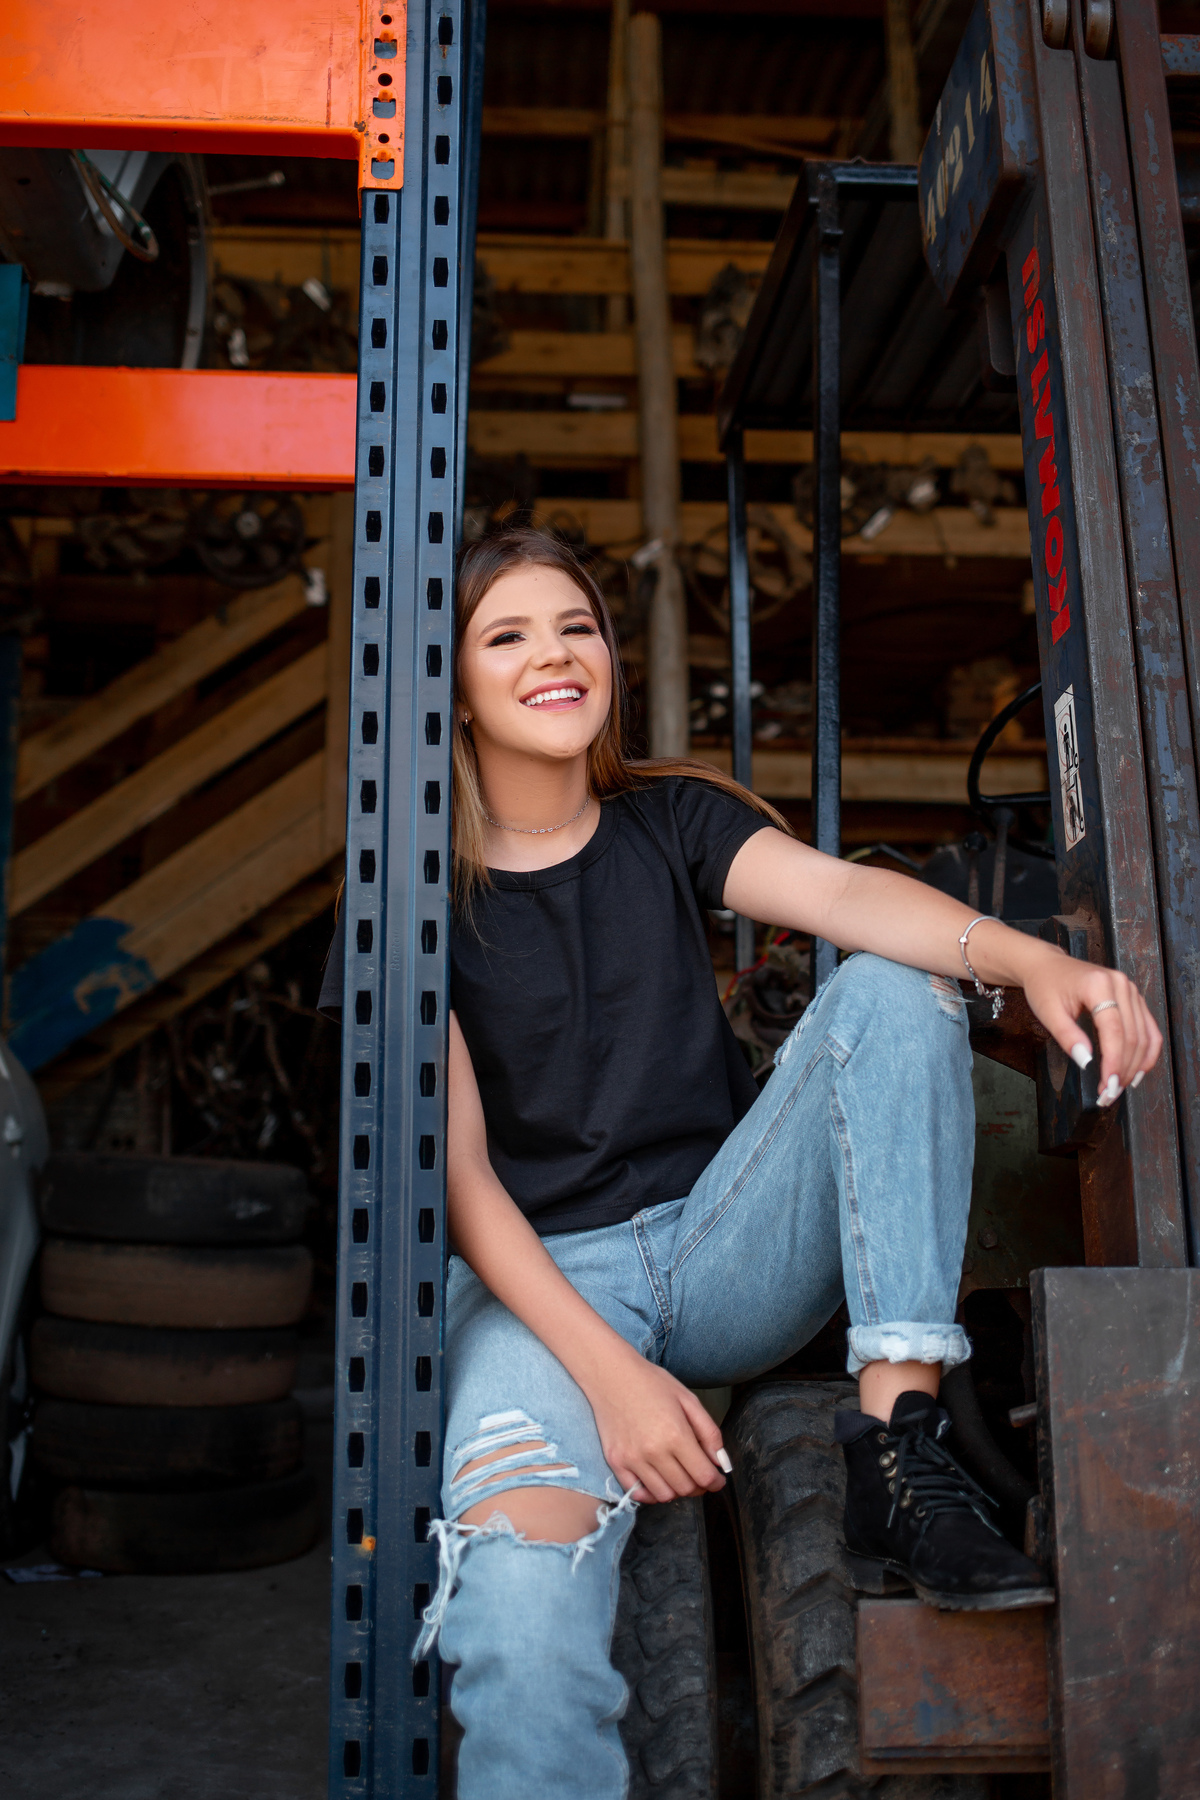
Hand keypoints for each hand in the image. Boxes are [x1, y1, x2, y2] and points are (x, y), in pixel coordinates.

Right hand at [587, 1346, 727, 1503]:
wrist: (611, 1375)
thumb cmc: (652, 1383)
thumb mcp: (688, 1399)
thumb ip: (709, 1432)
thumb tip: (720, 1462)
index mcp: (676, 1434)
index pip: (703, 1476)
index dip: (716, 1482)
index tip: (717, 1480)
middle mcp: (654, 1451)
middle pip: (685, 1488)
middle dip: (698, 1486)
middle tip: (699, 1475)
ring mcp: (632, 1459)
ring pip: (664, 1495)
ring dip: (676, 1490)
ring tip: (678, 1475)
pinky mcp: (615, 1462)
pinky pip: (637, 1493)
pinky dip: (651, 1493)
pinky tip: (657, 1479)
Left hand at [1020, 947, 1161, 1105]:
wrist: (1046, 966)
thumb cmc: (1045, 986)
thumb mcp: (1048, 1013)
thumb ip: (1068, 1037)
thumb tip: (1087, 1062)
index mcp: (1099, 984)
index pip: (1114, 1031)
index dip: (1114, 1062)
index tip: (1107, 1086)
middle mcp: (1121, 984)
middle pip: (1132, 1036)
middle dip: (1123, 1069)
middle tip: (1109, 1094)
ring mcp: (1130, 990)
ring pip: (1144, 1035)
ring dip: (1135, 1066)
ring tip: (1119, 1087)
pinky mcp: (1133, 997)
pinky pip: (1148, 1028)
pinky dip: (1146, 1052)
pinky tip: (1137, 1071)